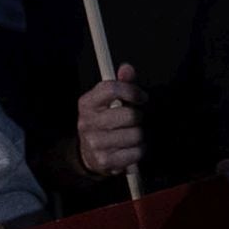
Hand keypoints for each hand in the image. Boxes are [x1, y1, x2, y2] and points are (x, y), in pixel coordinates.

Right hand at [76, 62, 144, 177]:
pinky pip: (136, 153)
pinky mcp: (104, 161)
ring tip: (132, 135)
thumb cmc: (104, 122)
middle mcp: (87, 123)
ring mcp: (94, 143)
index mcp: (87, 103)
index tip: (141, 97)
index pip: (112, 89)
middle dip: (138, 117)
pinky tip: (131, 148)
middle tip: (135, 120)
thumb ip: (121, 83)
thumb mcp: (109, 101)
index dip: (132, 91)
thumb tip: (127, 68)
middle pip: (129, 115)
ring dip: (140, 135)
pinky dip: (139, 151)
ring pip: (135, 135)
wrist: (89, 153)